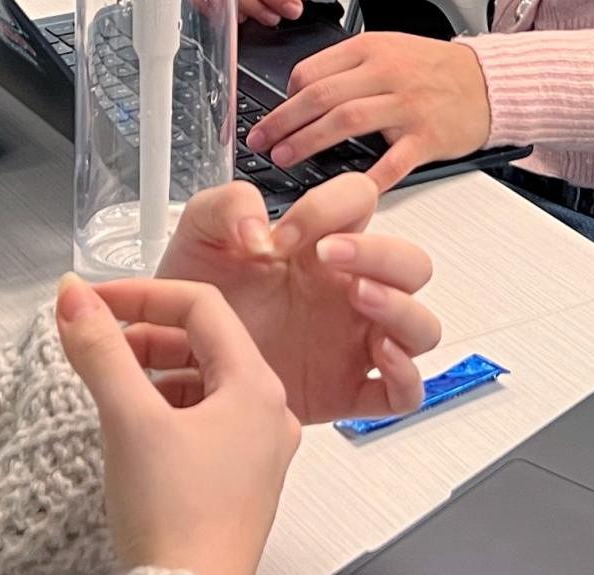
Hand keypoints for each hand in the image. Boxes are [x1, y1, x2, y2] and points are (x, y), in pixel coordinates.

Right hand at [57, 274, 296, 574]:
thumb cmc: (176, 526)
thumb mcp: (129, 421)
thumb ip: (101, 351)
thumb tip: (76, 298)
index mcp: (257, 388)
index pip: (202, 305)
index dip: (143, 293)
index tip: (98, 301)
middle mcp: (269, 415)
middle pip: (205, 342)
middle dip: (145, 334)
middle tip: (98, 339)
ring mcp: (258, 451)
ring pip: (204, 382)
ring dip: (154, 371)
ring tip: (112, 382)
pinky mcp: (240, 481)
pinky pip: (206, 420)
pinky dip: (167, 408)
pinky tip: (137, 426)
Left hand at [153, 175, 438, 422]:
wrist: (173, 354)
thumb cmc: (195, 292)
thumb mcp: (198, 232)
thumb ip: (227, 205)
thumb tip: (260, 230)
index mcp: (318, 242)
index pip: (360, 201)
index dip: (332, 208)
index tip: (286, 235)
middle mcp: (344, 289)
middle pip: (410, 263)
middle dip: (382, 254)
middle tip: (330, 258)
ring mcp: (351, 340)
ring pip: (420, 325)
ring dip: (403, 309)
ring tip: (360, 299)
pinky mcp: (345, 390)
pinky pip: (403, 392)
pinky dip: (407, 379)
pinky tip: (379, 359)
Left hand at [246, 33, 491, 191]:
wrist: (487, 82)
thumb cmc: (433, 69)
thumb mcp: (388, 50)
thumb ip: (347, 67)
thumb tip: (301, 89)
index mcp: (370, 49)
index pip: (312, 70)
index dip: (284, 98)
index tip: (270, 118)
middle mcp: (386, 73)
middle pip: (321, 95)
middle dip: (283, 121)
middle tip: (260, 142)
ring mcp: (407, 105)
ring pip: (346, 121)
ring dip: (308, 142)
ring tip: (284, 158)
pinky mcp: (426, 137)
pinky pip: (392, 161)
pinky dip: (367, 178)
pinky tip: (345, 191)